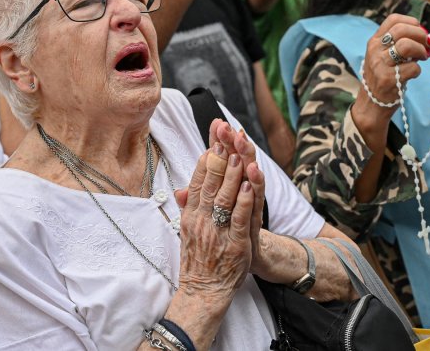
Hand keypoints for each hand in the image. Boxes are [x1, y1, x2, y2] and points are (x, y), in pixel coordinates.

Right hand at [174, 122, 255, 299]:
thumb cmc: (197, 262)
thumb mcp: (187, 232)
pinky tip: (249, 184)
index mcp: (191, 216)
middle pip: (209, 183)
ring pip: (224, 198)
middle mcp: (201, 221)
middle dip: (218, 158)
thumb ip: (187, 208)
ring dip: (231, 174)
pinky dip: (244, 200)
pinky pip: (239, 219)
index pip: (197, 181)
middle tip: (224, 136)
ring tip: (237, 154)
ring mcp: (217, 232)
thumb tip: (181, 189)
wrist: (203, 293)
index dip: (205, 159)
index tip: (212, 139)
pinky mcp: (235, 244)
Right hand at [356, 14, 429, 114]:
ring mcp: (380, 64)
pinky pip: (412, 68)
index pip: (393, 19)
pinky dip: (418, 70)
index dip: (411, 22)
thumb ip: (397, 43)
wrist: (372, 103)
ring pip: (406, 45)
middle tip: (426, 46)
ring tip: (422, 58)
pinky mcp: (388, 79)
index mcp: (374, 41)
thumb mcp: (382, 55)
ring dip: (420, 51)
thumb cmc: (383, 76)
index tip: (419, 32)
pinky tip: (413, 74)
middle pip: (402, 30)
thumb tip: (424, 35)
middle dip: (420, 36)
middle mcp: (375, 50)